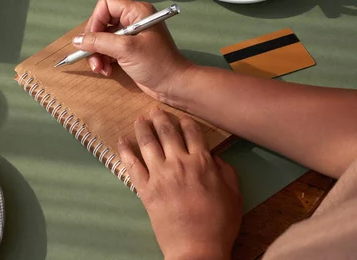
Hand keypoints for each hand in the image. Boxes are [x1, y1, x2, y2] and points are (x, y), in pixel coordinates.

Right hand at [72, 0, 192, 107]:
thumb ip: (99, 42)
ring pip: (103, 38)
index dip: (95, 21)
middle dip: (94, 42)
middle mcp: (133, 19)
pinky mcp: (129, 49)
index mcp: (136, 11)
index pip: (106, 5)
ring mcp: (131, 35)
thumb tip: (76, 40)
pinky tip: (107, 71)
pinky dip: (104, 60)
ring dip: (97, 54)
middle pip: (102, 23)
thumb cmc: (156, 64)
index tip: (92, 40)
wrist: (174, 85)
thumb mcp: (125, 50)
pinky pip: (109, 49)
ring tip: (100, 69)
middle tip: (93, 60)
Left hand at [118, 109, 241, 259]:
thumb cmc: (219, 224)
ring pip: (147, 143)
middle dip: (160, 118)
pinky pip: (131, 164)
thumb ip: (226, 171)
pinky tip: (121, 140)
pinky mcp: (144, 188)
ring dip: (142, 128)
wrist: (196, 247)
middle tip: (154, 110)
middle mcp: (179, 162)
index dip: (184, 121)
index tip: (179, 116)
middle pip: (167, 132)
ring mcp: (159, 174)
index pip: (192, 132)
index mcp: (202, 162)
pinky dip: (124, 150)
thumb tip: (216, 157)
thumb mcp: (234, 195)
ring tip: (139, 119)